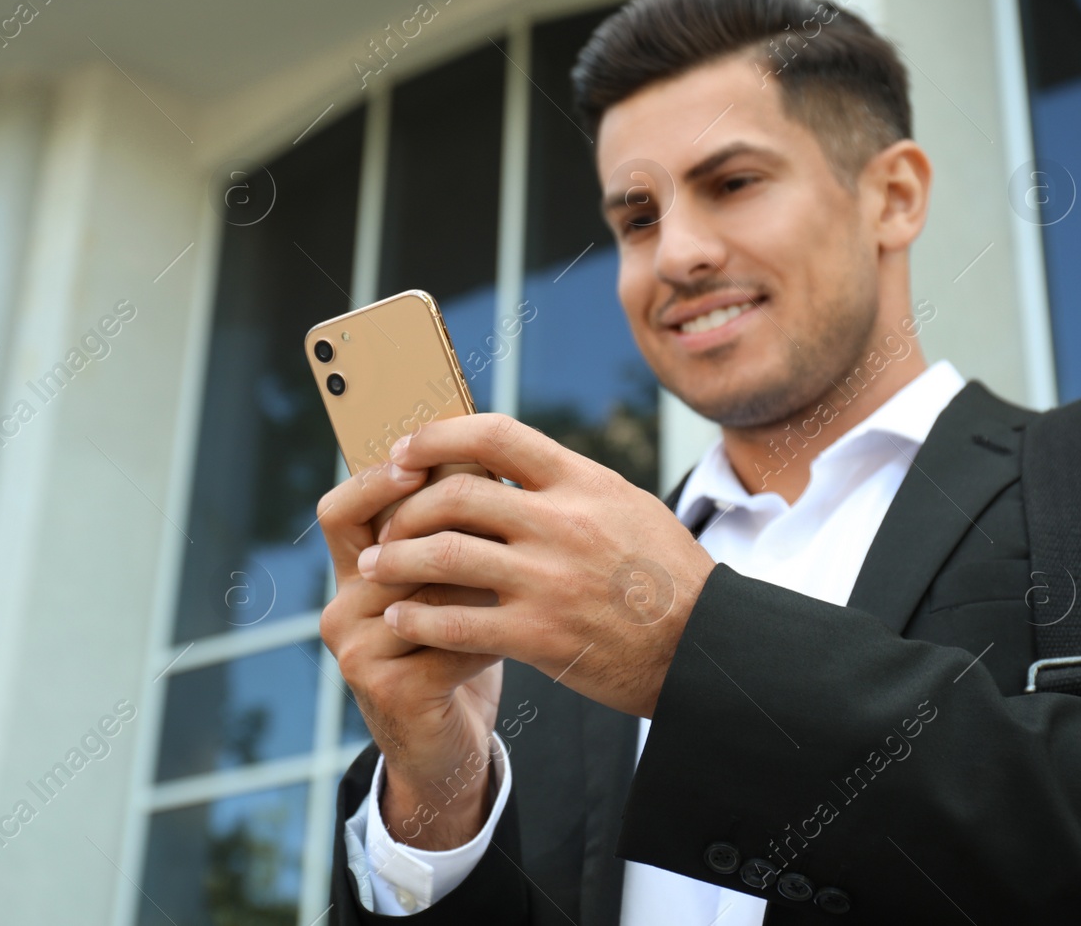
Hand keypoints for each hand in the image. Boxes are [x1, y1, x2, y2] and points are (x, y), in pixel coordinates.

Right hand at [318, 458, 504, 849]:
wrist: (446, 750)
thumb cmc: (454, 653)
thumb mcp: (443, 590)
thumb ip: (446, 539)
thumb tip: (485, 467)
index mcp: (353, 574)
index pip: (341, 511)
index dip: (373, 481)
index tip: (417, 461)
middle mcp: (342, 608)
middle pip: (392, 545)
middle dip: (453, 531)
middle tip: (504, 521)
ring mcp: (357, 650)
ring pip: (427, 592)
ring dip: (481, 586)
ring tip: (522, 582)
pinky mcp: (386, 689)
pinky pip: (452, 642)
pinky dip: (494, 636)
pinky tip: (522, 638)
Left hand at [361, 413, 715, 717]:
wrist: (706, 647)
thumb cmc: (665, 574)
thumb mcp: (625, 505)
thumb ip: (566, 484)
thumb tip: (504, 460)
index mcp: (582, 482)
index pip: (494, 434)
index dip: (437, 436)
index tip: (405, 451)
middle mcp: (563, 523)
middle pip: (455, 494)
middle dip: (404, 507)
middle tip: (383, 523)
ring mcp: (550, 580)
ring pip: (444, 555)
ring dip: (396, 560)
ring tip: (374, 568)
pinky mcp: (541, 635)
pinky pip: (456, 622)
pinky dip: (416, 619)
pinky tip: (399, 619)